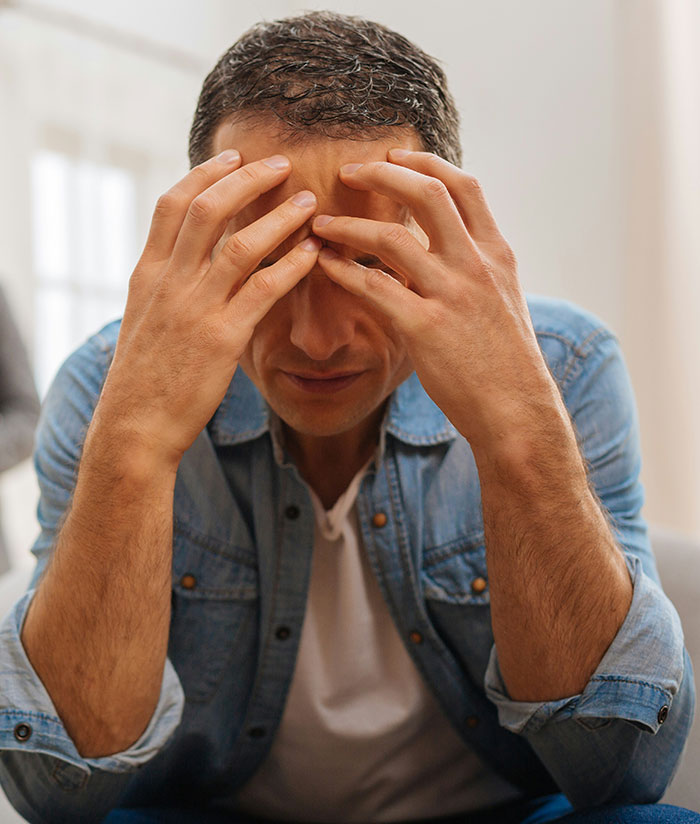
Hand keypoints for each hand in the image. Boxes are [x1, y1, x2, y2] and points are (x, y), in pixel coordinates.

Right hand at [96, 151, 320, 465]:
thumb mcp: (144, 319)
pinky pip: (262, 289)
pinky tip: (311, 254)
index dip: (206, 173)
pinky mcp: (221, 339)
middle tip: (282, 165)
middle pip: (208, 209)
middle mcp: (168, 282)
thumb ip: (167, 285)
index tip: (234, 156)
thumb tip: (191, 261)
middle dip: (247, 179)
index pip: (172, 203)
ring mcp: (194, 308)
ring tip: (308, 203)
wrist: (134, 425)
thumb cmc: (144, 377)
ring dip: (279, 217)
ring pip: (240, 243)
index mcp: (147, 273)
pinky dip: (290, 265)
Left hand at [312, 150, 558, 452]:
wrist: (517, 409)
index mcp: (496, 253)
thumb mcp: (502, 300)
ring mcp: (452, 294)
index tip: (395, 155)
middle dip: (383, 173)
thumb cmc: (505, 361)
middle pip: (428, 194)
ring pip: (392, 237)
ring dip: (349, 225)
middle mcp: (476, 265)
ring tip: (321, 225)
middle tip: (348, 171)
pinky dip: (343, 269)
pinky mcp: (426, 327)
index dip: (426, 163)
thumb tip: (446, 247)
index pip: (464, 186)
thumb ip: (476, 267)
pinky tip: (324, 264)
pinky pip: (374, 286)